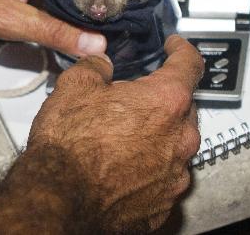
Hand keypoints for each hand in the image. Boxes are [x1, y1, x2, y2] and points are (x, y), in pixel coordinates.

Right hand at [27, 35, 203, 231]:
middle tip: (133, 99)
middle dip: (162, 99)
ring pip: (175, 143)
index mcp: (166, 101)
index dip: (181, 50)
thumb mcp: (75, 87)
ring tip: (123, 137)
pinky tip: (123, 166)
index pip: (189, 64)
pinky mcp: (165, 202)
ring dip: (158, 135)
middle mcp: (180, 138)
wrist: (60, 199)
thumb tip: (101, 65)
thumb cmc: (70, 147)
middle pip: (183, 107)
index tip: (175, 48)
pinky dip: (150, 167)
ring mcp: (176, 174)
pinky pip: (165, 176)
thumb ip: (96, 68)